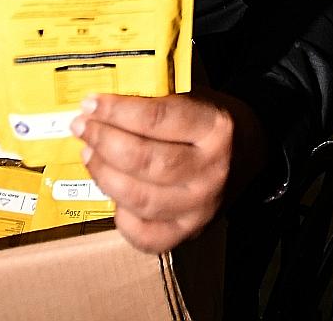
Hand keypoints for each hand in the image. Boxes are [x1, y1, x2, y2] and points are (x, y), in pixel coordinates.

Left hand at [71, 90, 266, 253]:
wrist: (250, 152)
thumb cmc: (211, 119)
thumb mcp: (196, 97)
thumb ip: (158, 100)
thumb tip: (103, 100)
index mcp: (215, 129)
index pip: (157, 119)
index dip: (117, 111)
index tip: (91, 103)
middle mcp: (212, 171)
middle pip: (145, 161)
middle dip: (104, 142)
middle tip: (81, 126)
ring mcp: (202, 208)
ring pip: (141, 198)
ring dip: (104, 175)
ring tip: (88, 154)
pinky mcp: (191, 232)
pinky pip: (146, 235)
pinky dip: (122, 218)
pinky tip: (111, 194)